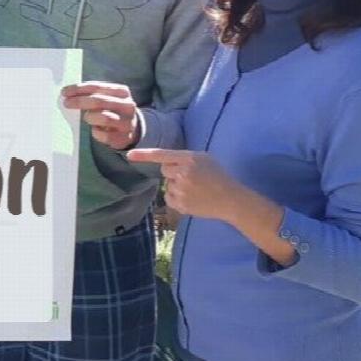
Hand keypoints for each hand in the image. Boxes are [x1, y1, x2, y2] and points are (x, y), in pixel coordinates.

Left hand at [61, 82, 139, 149]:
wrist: (130, 129)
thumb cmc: (112, 110)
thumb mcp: (107, 98)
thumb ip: (91, 94)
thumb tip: (68, 94)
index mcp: (122, 92)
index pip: (97, 87)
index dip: (79, 89)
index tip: (65, 92)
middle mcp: (127, 106)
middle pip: (99, 101)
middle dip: (79, 101)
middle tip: (67, 103)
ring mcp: (127, 122)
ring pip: (104, 117)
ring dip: (90, 117)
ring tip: (87, 118)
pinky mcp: (123, 137)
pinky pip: (104, 135)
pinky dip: (96, 132)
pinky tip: (95, 129)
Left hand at [126, 149, 244, 221]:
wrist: (232, 199)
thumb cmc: (218, 176)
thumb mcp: (204, 158)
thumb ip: (184, 158)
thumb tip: (165, 163)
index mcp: (189, 159)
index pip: (161, 155)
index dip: (144, 155)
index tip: (129, 155)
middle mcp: (183, 173)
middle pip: (164, 170)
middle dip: (173, 172)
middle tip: (192, 177)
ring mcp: (181, 190)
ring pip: (168, 185)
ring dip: (177, 186)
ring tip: (196, 189)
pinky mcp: (181, 204)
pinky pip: (169, 198)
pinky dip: (177, 198)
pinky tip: (192, 197)